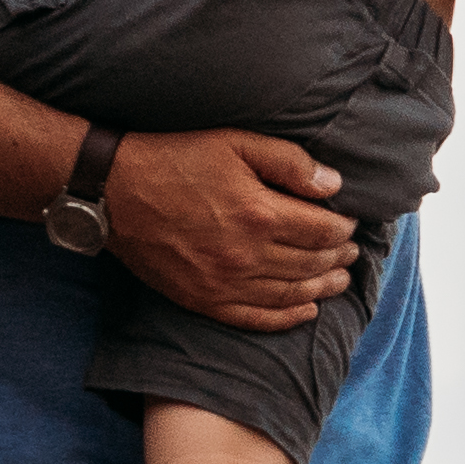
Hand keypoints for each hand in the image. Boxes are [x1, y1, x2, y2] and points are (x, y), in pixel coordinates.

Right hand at [99, 125, 354, 327]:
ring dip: (322, 287)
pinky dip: (287, 317)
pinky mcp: (204, 300)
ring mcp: (225, 284)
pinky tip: (305, 309)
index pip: (324, 231)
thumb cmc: (176, 161)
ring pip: (291, 294)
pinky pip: (256, 318)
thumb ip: (289, 163)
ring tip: (339, 279)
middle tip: (350, 252)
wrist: (114, 192)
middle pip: (312, 264)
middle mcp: (247, 256)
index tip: (350, 223)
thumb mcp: (235, 144)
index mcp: (260, 214)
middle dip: (338, 257)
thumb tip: (334, 186)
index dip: (344, 228)